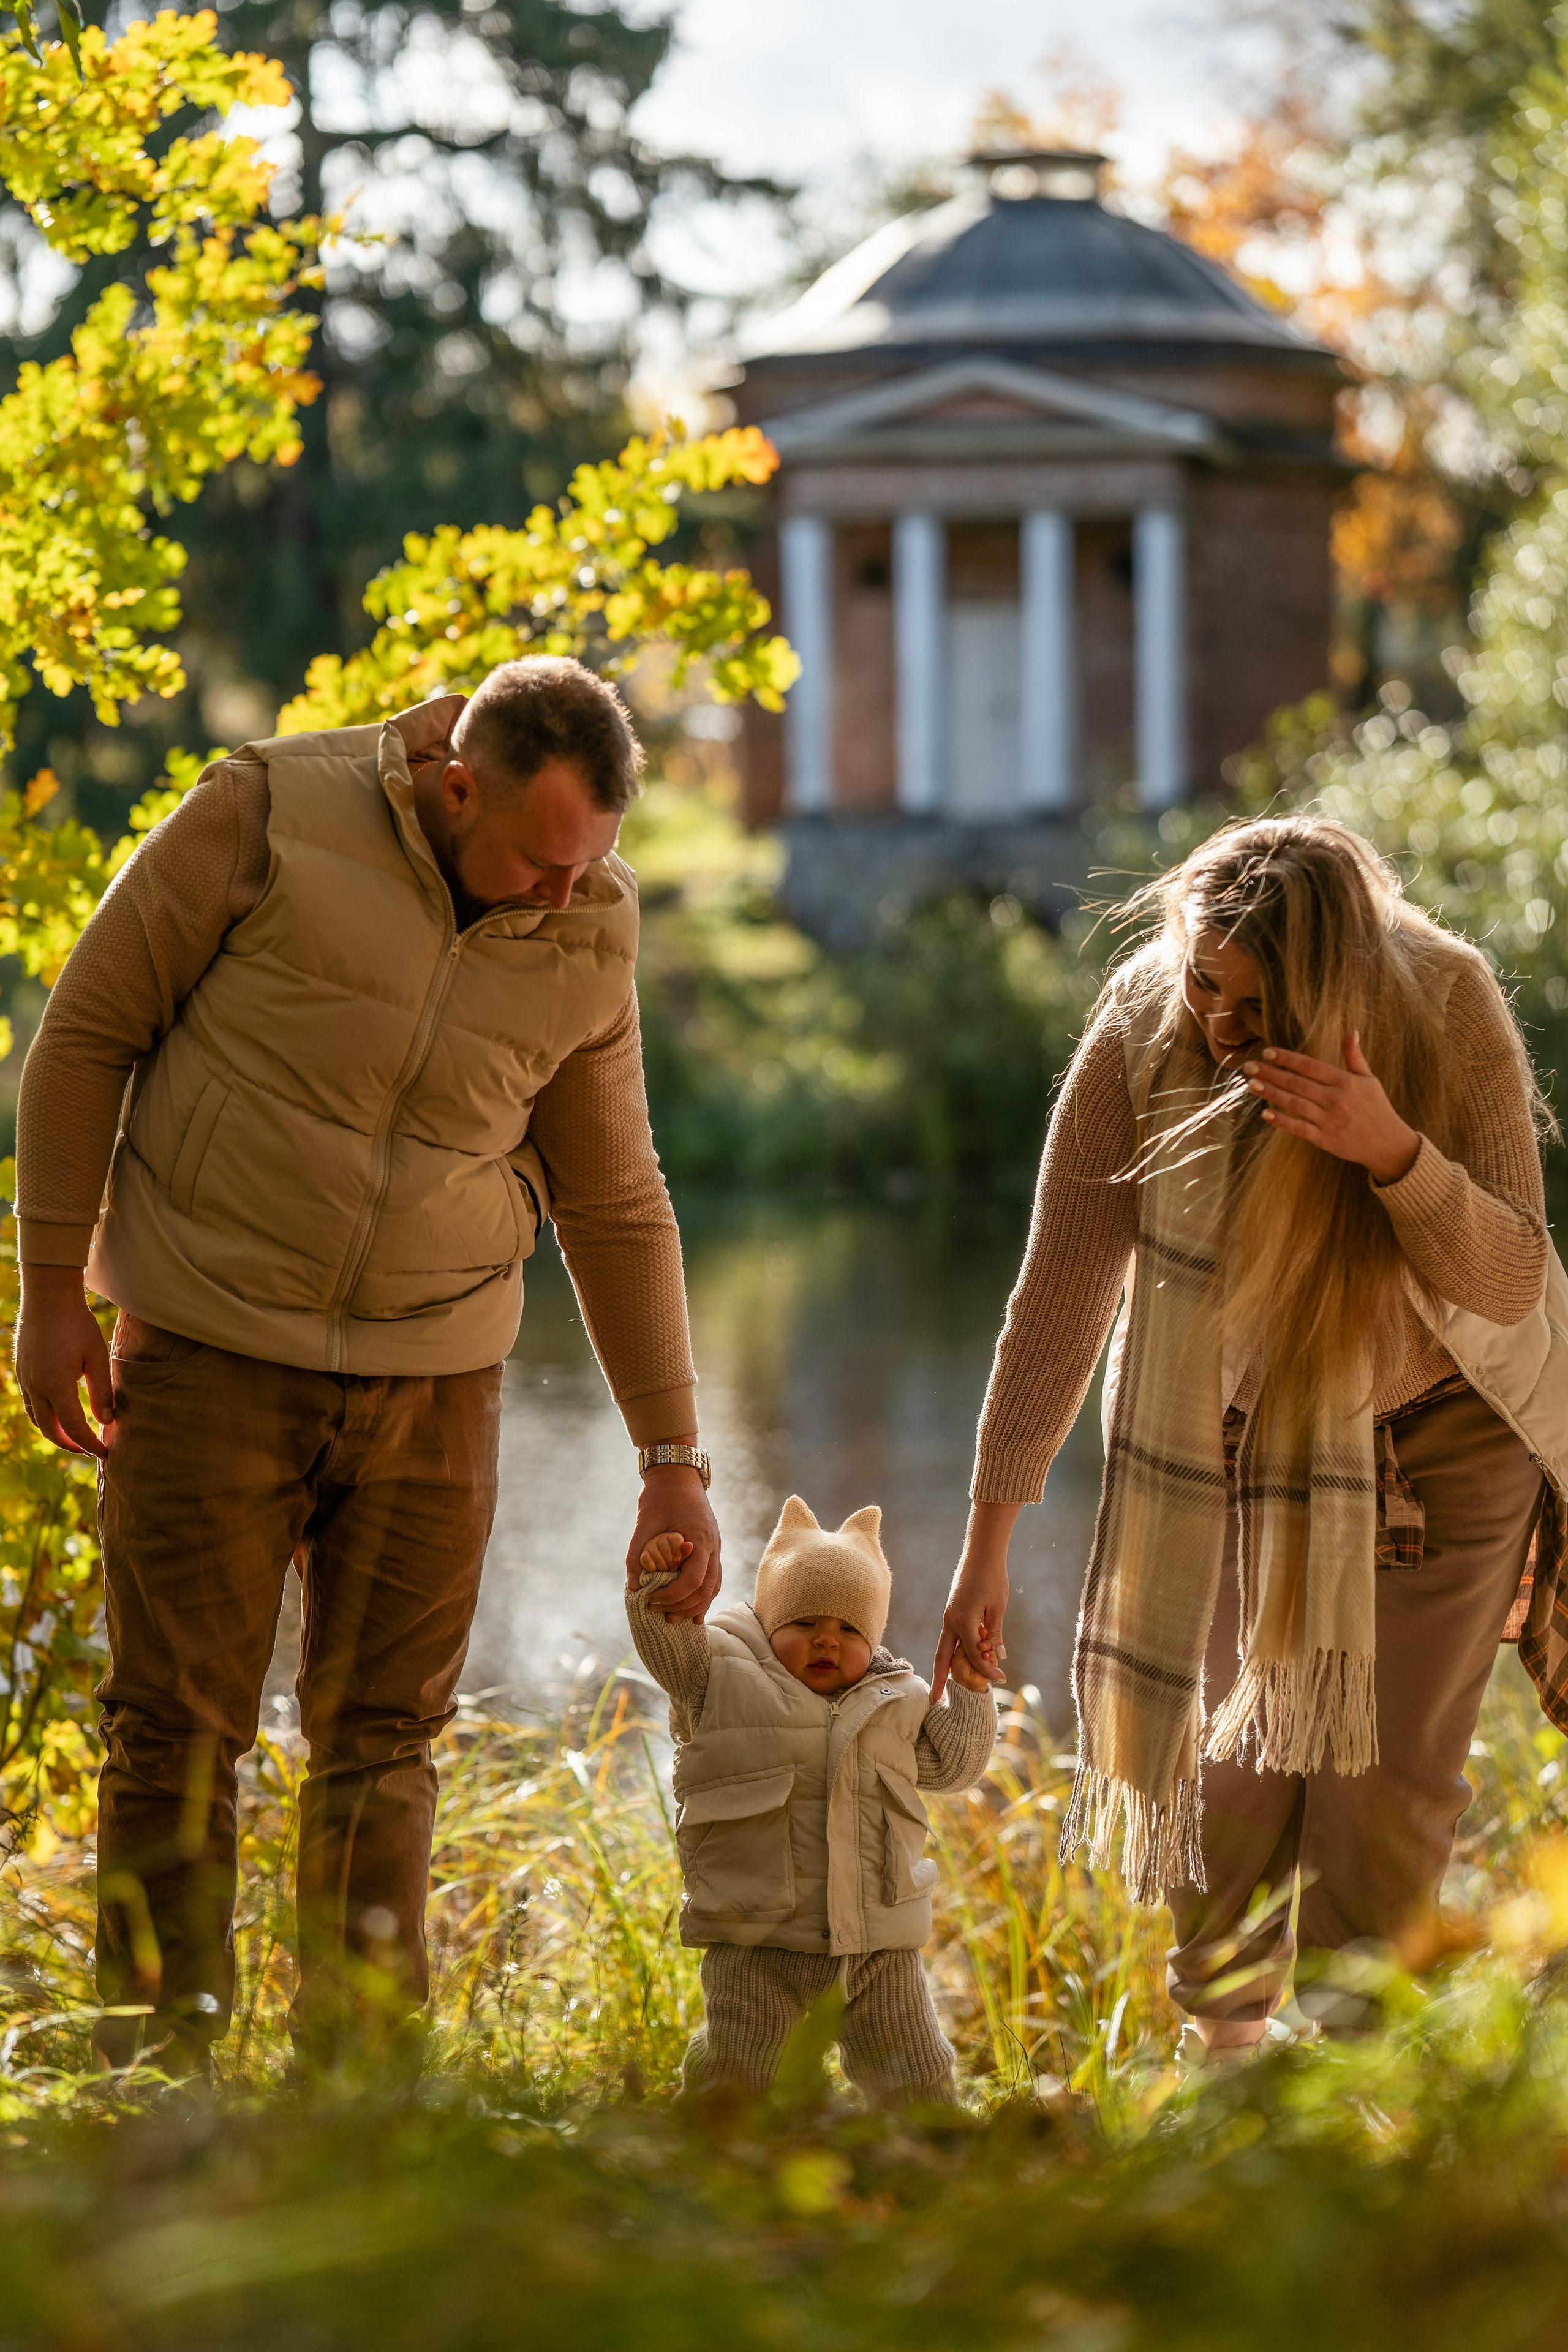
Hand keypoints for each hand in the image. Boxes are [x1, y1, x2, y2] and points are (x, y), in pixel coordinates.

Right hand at [14, 1265, 115, 1457]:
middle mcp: (36, 1387)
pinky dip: (44, 1417)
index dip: (90, 1444)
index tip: (105, 1453)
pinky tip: (58, 1415)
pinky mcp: (22, 1371)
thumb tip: (106, 1422)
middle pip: (51, 1430)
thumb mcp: (97, 1357)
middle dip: (72, 1445)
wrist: (48, 1297)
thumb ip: (102, 1392)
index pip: (75, 1428)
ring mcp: (25, 1380)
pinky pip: (30, 1404)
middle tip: (91, 1451)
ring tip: (76, 1438)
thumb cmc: (77, 1324)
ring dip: (55, 1433)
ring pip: (37, 1419)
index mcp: (56, 1386)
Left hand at [625, 1459, 720, 1619]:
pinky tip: (692, 1612)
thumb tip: (633, 1588)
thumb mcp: (643, 1524)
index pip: (693, 1580)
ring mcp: (715, 1547)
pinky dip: (702, 1597)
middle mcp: (713, 1546)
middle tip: (661, 1616)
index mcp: (699, 1539)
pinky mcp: (710, 1549)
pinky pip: (712, 1579)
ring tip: (675, 1619)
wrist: (677, 1474)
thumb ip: (637, 1556)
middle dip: (684, 1607)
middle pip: (707, 1589)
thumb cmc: (659, 1496)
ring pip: (713, 1587)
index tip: (652, 1600)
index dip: (673, 1596)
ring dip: (695, 1606)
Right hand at [932, 1501, 1016, 1703]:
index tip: (1001, 1679)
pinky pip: (950, 1638)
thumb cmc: (992, 1578)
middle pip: (942, 1657)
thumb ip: (995, 1634)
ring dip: (944, 1667)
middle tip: (935, 1702)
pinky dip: (952, 1652)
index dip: (987, 1670)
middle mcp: (950, 1621)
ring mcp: (949, 1617)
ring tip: (943, 1687)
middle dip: (939, 1680)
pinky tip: (958, 1662)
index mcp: (963, 1621)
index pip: (974, 1655)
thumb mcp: (998, 1608)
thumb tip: (997, 1657)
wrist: (981, 1553)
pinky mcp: (951, 1613)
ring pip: (943, 1648)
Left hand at [1243, 1032, 1420, 1186]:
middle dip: (1270, 1073)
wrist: (1388, 1144)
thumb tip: (1351, 1031)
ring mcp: (1329, 1120)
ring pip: (1294, 1103)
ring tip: (1252, 1084)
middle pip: (1297, 1083)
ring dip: (1271, 1094)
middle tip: (1248, 1066)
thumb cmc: (1377, 1108)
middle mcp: (1335, 1099)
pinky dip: (1282, 1121)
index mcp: (1345, 1081)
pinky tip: (1265, 1113)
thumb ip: (1354, 1056)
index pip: (1310, 1066)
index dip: (1287, 1058)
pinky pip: (1299, 1128)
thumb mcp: (1369, 1079)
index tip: (1267, 1052)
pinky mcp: (1325, 1139)